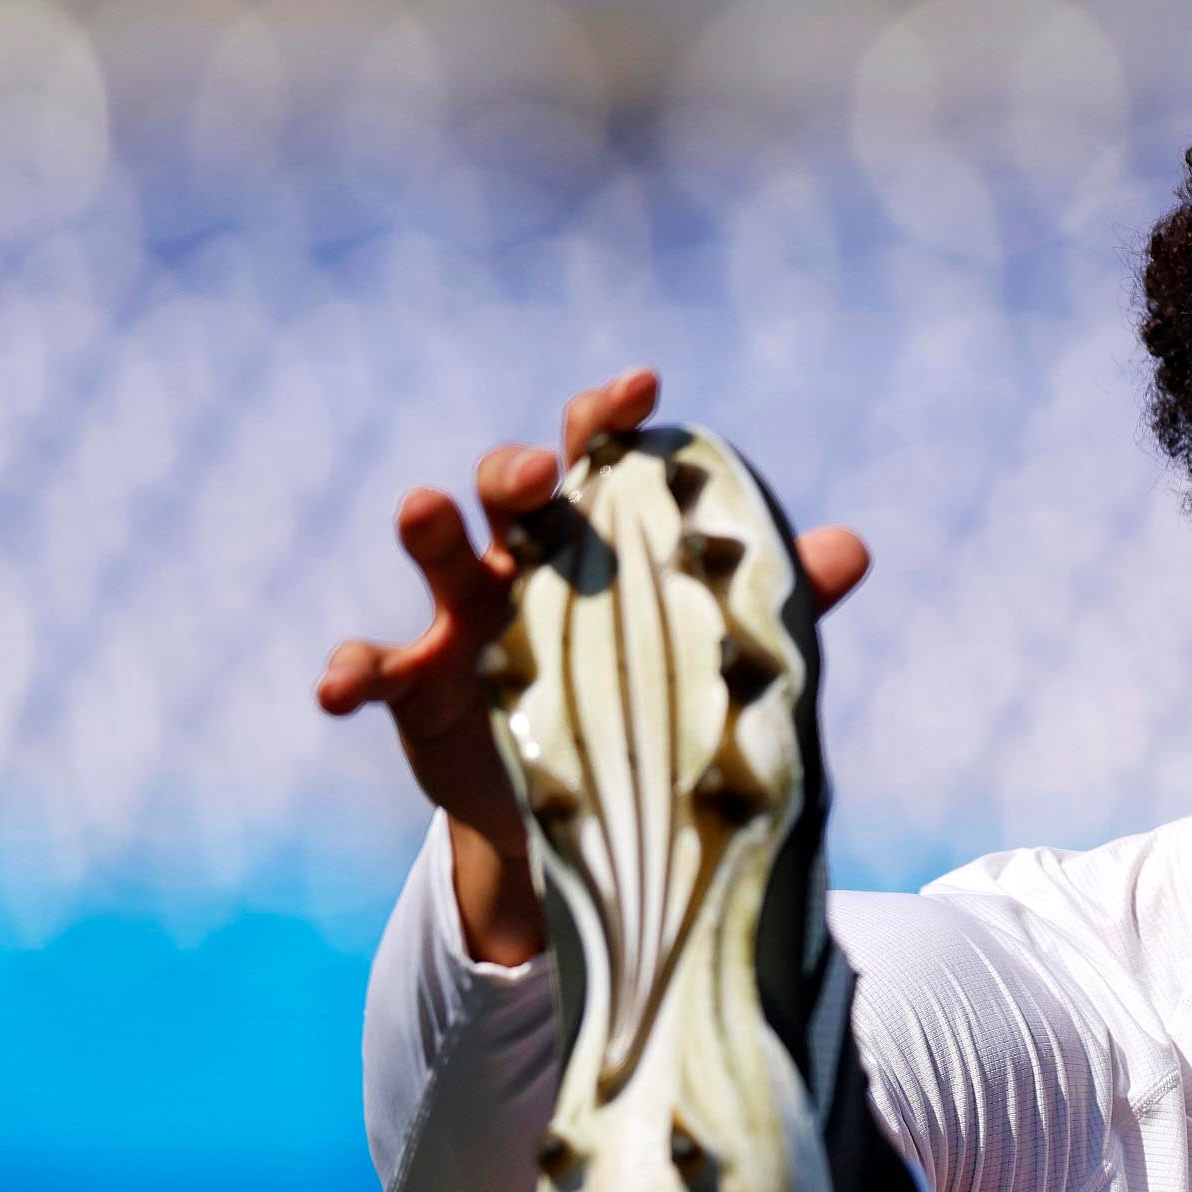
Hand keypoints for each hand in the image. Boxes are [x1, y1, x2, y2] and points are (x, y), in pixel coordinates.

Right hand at [316, 367, 871, 964]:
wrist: (577, 807)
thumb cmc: (643, 695)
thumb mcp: (708, 650)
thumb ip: (773, 599)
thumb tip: (853, 549)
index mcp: (590, 540)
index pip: (597, 460)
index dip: (610, 419)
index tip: (642, 384)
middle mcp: (519, 560)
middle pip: (510, 491)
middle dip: (519, 468)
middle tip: (540, 469)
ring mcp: (457, 617)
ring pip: (436, 553)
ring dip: (427, 526)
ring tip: (421, 508)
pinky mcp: (414, 685)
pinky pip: (373, 668)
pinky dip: (350, 669)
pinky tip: (338, 686)